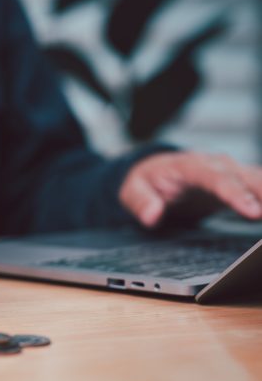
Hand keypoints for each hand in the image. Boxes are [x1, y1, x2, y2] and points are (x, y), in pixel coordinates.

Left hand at [120, 152, 261, 227]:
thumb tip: (151, 215)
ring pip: (260, 181)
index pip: (216, 178)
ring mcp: (231, 174)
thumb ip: (140, 201)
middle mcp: (216, 166)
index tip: (253, 210)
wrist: (155, 172)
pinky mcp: (240, 185)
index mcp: (190, 166)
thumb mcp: (131, 190)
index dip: (236, 194)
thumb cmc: (145, 180)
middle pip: (247, 177)